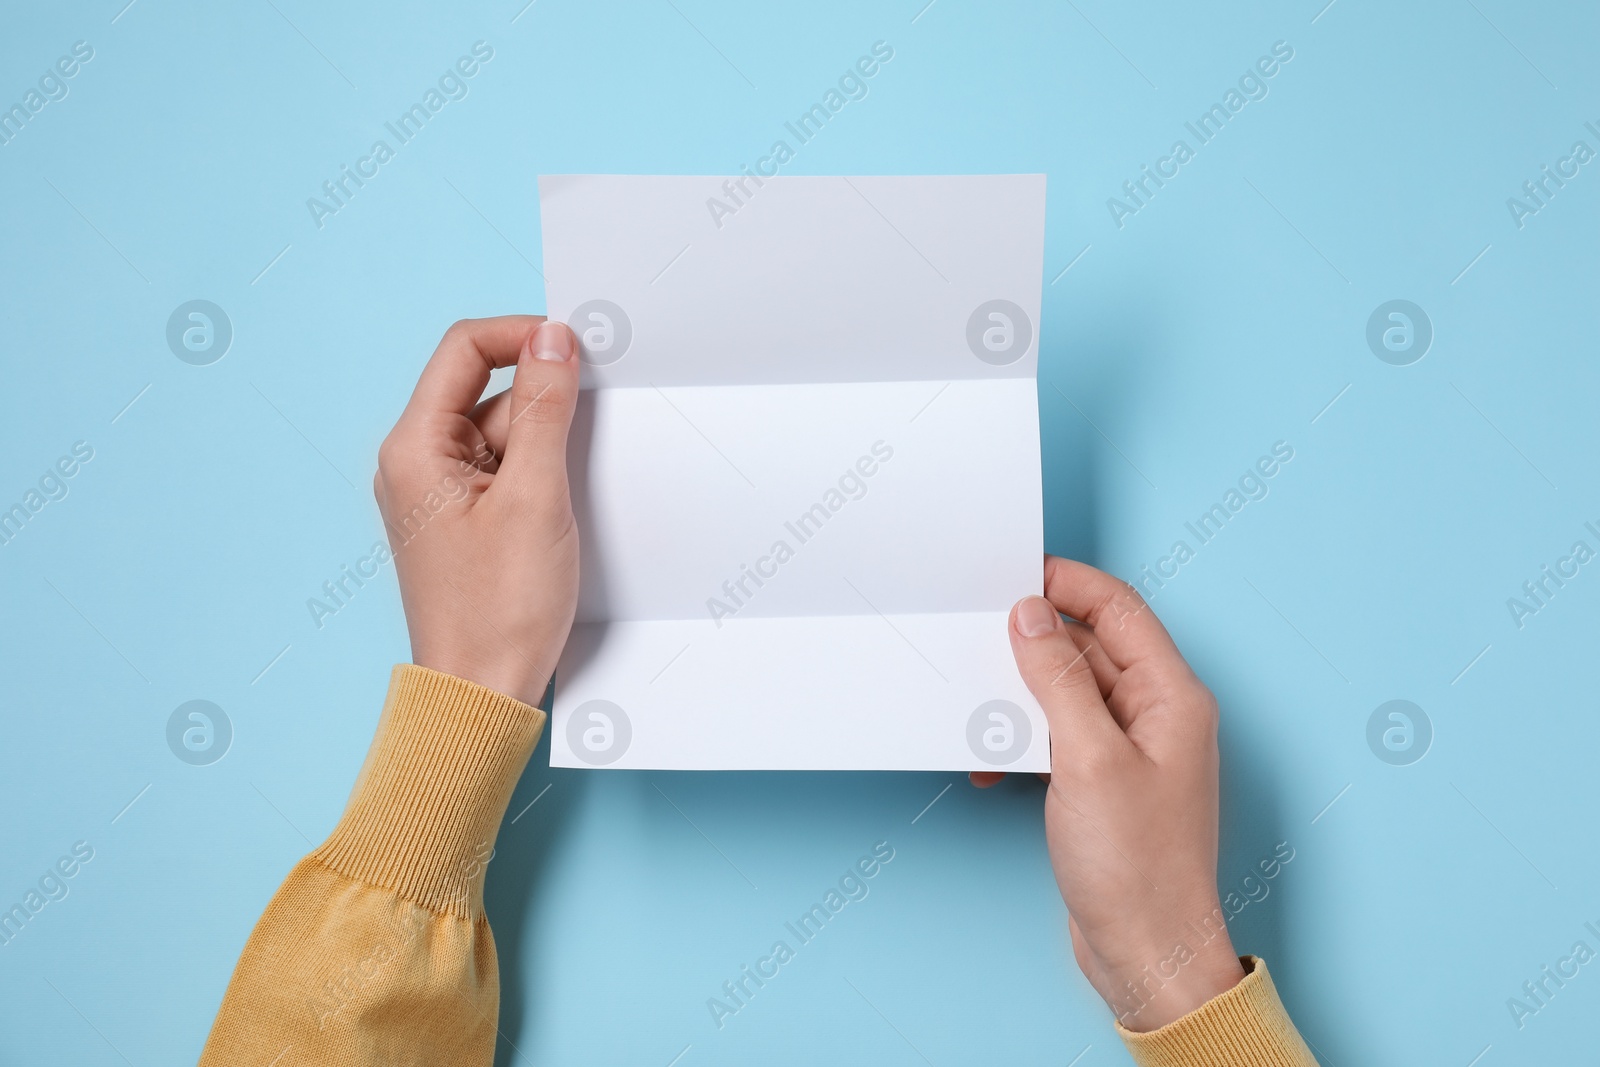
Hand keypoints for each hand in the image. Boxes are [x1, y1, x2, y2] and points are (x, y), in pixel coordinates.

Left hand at [374, 316, 580, 705]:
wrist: (482, 696)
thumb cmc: (498, 612)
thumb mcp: (533, 497)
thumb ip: (544, 409)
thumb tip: (553, 339)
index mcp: (414, 447)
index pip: (464, 349)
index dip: (522, 336)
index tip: (575, 348)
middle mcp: (416, 463)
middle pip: (485, 389)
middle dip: (541, 398)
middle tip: (587, 427)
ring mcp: (438, 493)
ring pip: (500, 431)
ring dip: (543, 442)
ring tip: (566, 492)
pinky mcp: (462, 520)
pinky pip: (502, 470)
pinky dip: (537, 474)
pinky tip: (559, 507)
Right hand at [975, 556, 1244, 1030]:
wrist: (1147, 954)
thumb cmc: (1138, 868)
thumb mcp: (1088, 759)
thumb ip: (1057, 680)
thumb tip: (1030, 616)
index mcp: (1171, 696)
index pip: (1118, 609)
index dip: (1067, 583)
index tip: (1013, 572)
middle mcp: (1155, 715)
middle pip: (1089, 647)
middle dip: (1032, 641)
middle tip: (978, 634)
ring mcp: (1129, 750)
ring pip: (1066, 693)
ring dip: (1020, 697)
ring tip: (980, 708)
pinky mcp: (1102, 783)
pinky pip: (1056, 736)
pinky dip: (1022, 742)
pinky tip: (993, 763)